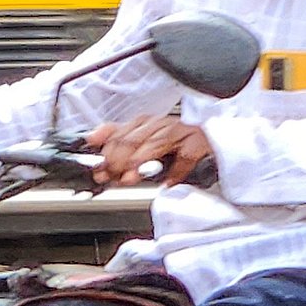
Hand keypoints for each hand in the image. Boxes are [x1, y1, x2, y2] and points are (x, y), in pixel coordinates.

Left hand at [85, 116, 213, 186]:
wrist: (212, 140)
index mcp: (147, 123)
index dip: (107, 151)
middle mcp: (162, 124)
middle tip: (111, 177)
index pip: (120, 132)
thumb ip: (119, 138)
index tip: (99, 170)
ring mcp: (182, 132)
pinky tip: (167, 183)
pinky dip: (176, 171)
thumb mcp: (144, 140)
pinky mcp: (199, 143)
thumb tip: (93, 139)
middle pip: (134, 138)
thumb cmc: (176, 144)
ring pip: (157, 143)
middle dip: (119, 159)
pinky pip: (185, 156)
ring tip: (130, 178)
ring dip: (140, 162)